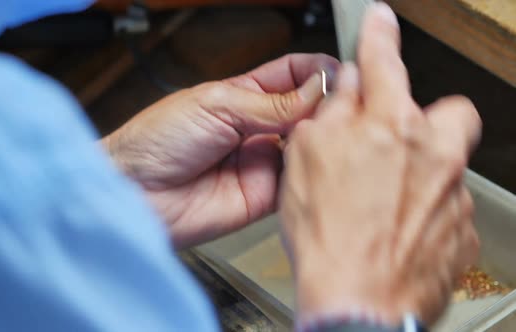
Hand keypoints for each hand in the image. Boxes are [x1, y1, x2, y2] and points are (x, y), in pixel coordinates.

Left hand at [103, 53, 338, 247]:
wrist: (135, 193)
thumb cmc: (156, 141)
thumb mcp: (216, 106)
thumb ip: (269, 102)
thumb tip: (318, 88)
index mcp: (242, 96)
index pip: (292, 75)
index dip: (318, 71)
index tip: (339, 72)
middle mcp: (257, 128)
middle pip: (306, 110)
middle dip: (327, 105)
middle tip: (345, 104)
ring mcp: (262, 162)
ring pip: (307, 146)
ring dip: (322, 139)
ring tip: (334, 131)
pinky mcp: (264, 196)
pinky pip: (297, 183)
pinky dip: (311, 173)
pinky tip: (320, 162)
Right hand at [280, 3, 480, 326]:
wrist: (358, 304)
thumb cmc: (329, 238)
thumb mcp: (305, 161)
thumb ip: (330, 114)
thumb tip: (347, 89)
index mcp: (391, 128)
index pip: (385, 63)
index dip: (378, 36)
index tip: (380, 21)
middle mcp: (434, 154)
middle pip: (448, 113)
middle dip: (422, 119)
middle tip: (393, 141)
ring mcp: (454, 195)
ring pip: (445, 166)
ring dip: (417, 174)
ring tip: (378, 207)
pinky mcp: (462, 231)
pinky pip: (447, 207)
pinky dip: (423, 213)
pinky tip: (392, 232)